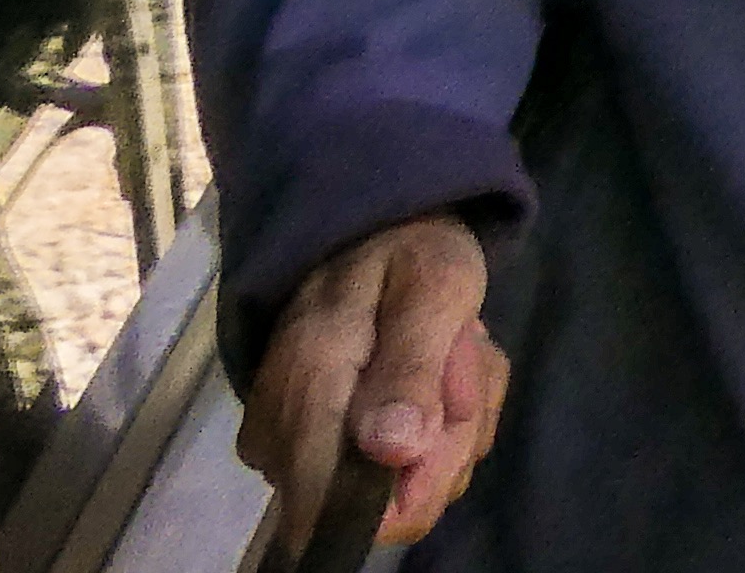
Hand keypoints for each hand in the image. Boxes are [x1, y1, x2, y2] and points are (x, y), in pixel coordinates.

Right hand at [243, 216, 503, 554]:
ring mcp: (294, 453)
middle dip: (452, 436)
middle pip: (394, 504)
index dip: (416, 489)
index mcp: (306, 397)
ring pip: (408, 487)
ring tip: (448, 351)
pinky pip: (398, 471)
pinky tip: (436, 366)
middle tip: (460, 356)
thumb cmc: (404, 251)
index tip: (448, 414)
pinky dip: (439, 422)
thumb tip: (391, 454)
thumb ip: (411, 367)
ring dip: (453, 422)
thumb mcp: (432, 287)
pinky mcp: (312, 453)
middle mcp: (283, 443)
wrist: (366, 231)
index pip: (338, 513)